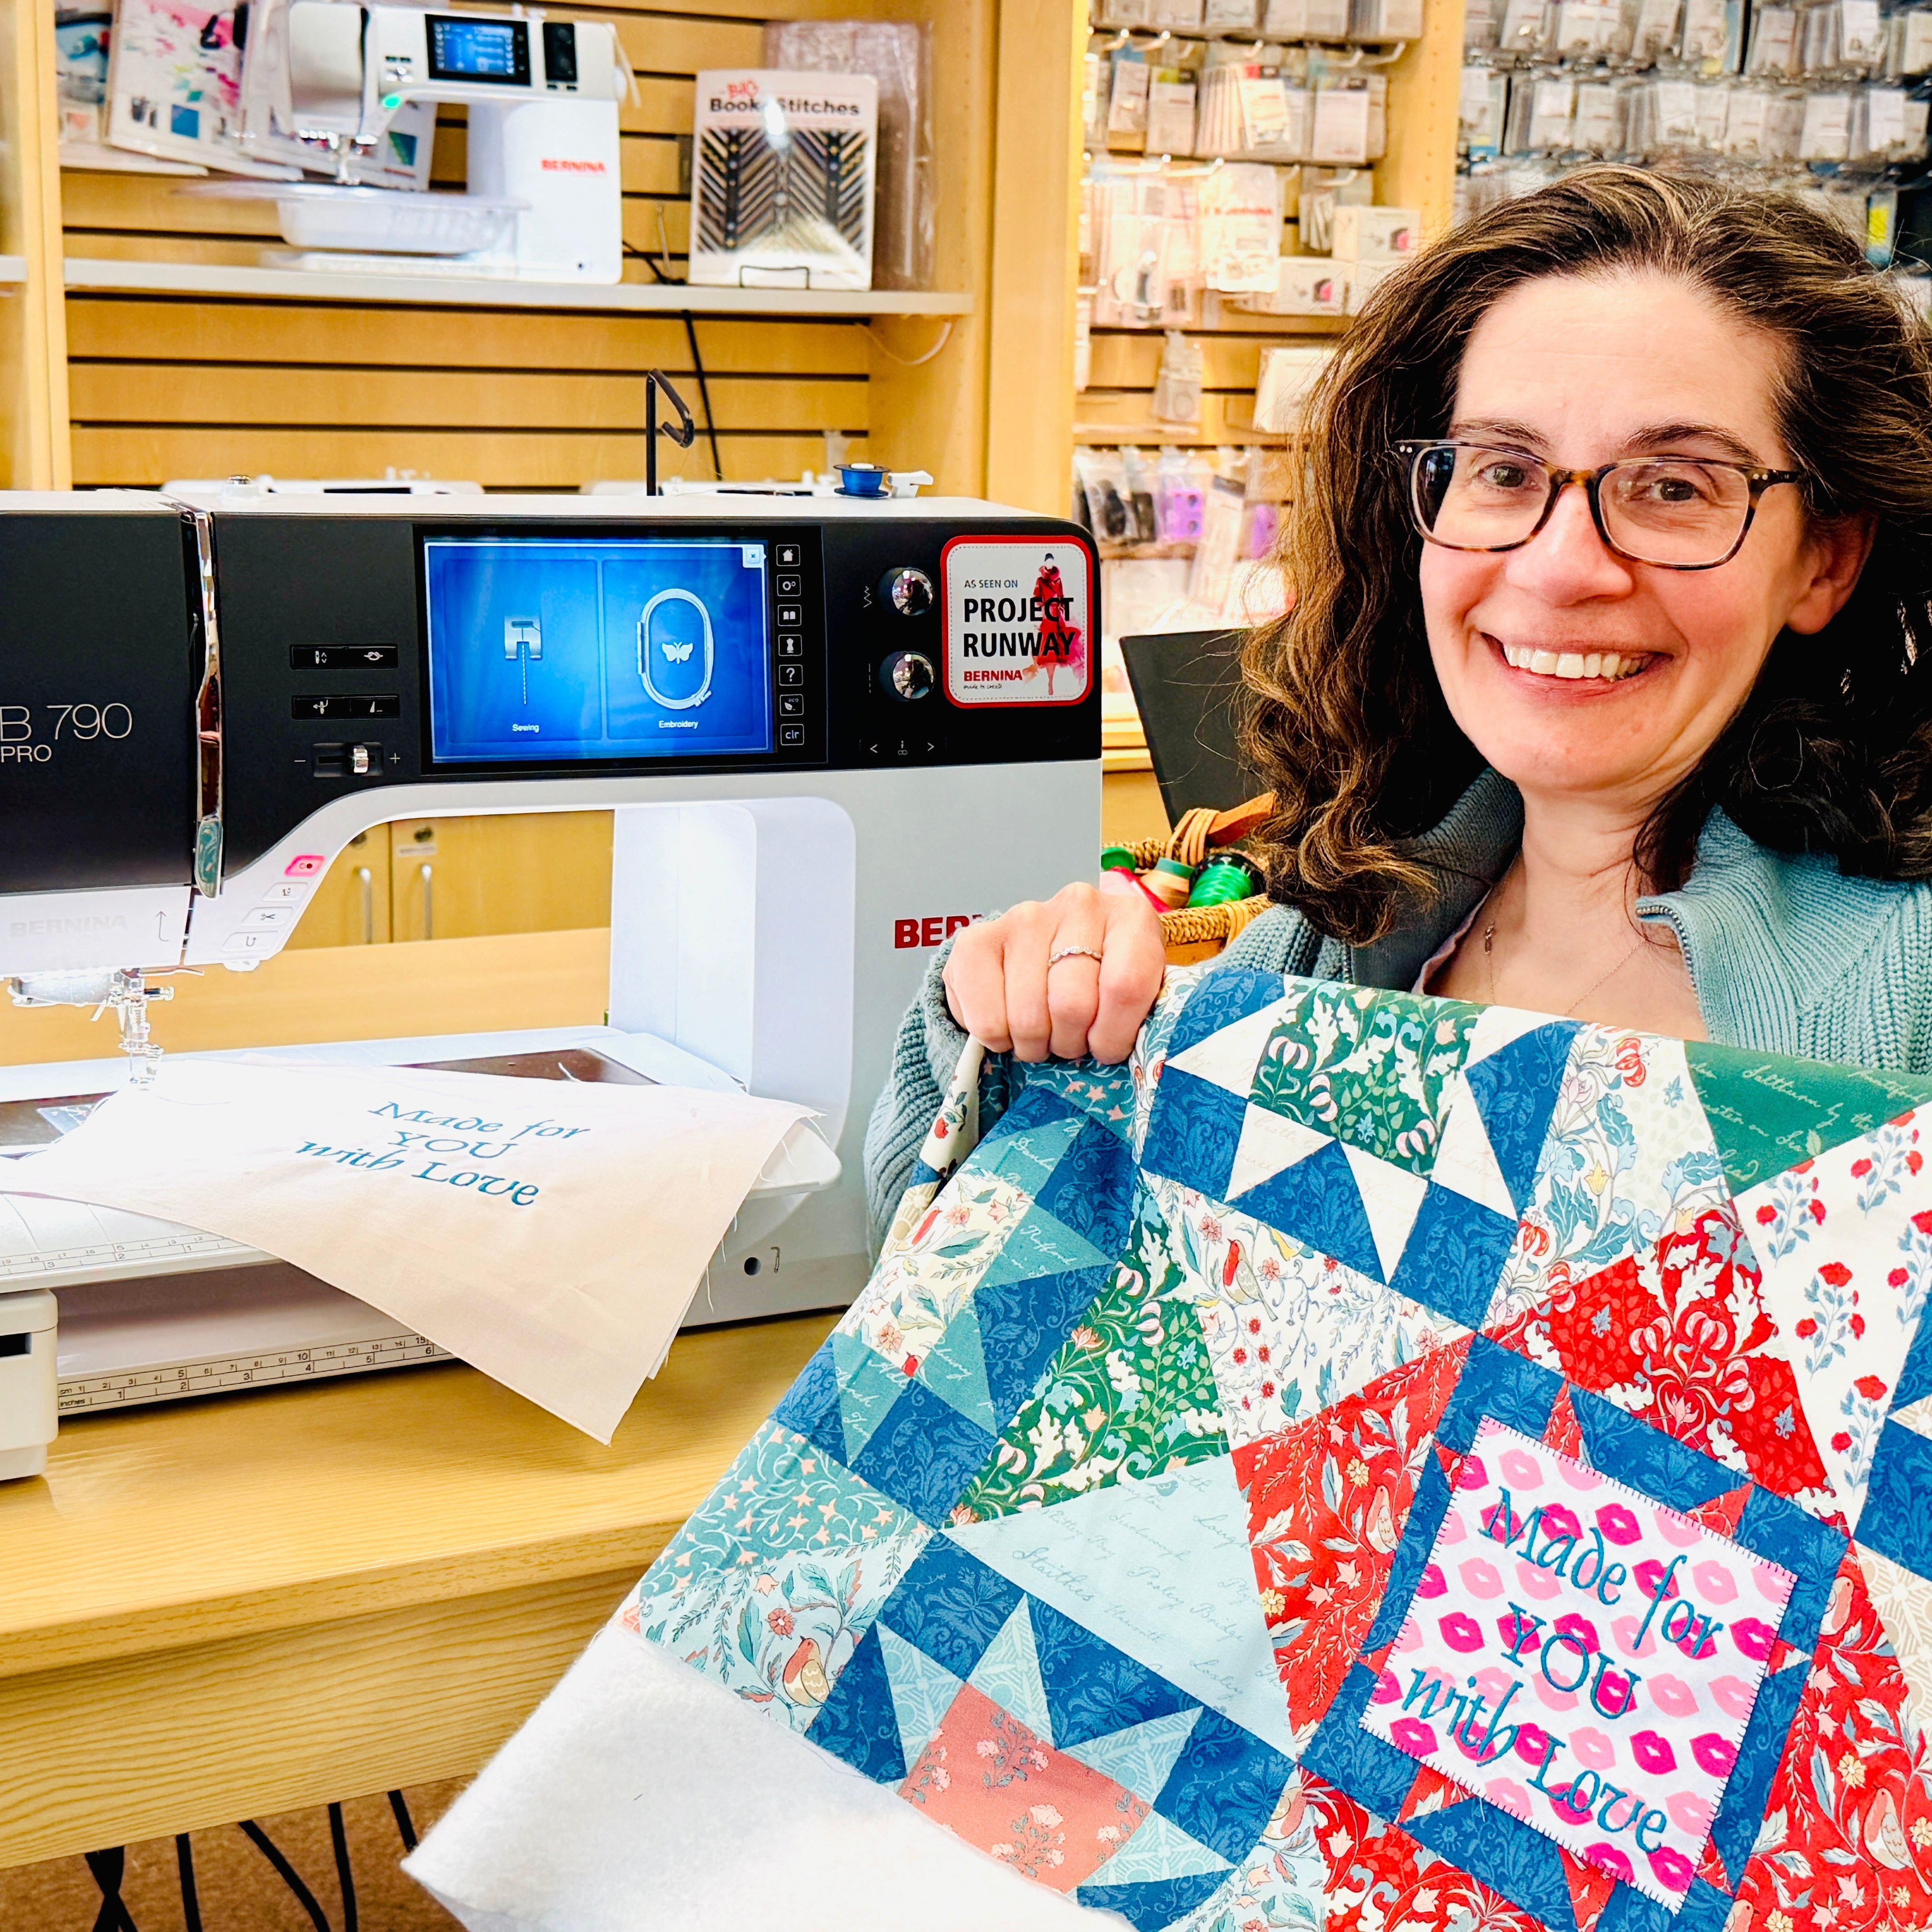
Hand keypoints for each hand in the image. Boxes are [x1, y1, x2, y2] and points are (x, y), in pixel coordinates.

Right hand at [943, 883, 1166, 1062]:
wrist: (1051, 950)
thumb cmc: (1101, 980)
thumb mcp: (1138, 993)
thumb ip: (1138, 1015)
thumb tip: (1119, 1055)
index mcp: (1131, 917)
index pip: (1125, 986)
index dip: (1113, 1036)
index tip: (1106, 1048)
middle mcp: (1078, 905)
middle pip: (1072, 1005)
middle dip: (1070, 1043)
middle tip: (1069, 1041)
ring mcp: (1024, 917)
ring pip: (1027, 1017)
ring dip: (1034, 1044)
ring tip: (1041, 1034)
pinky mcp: (976, 940)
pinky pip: (986, 1019)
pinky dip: (997, 1039)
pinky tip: (1009, 1026)